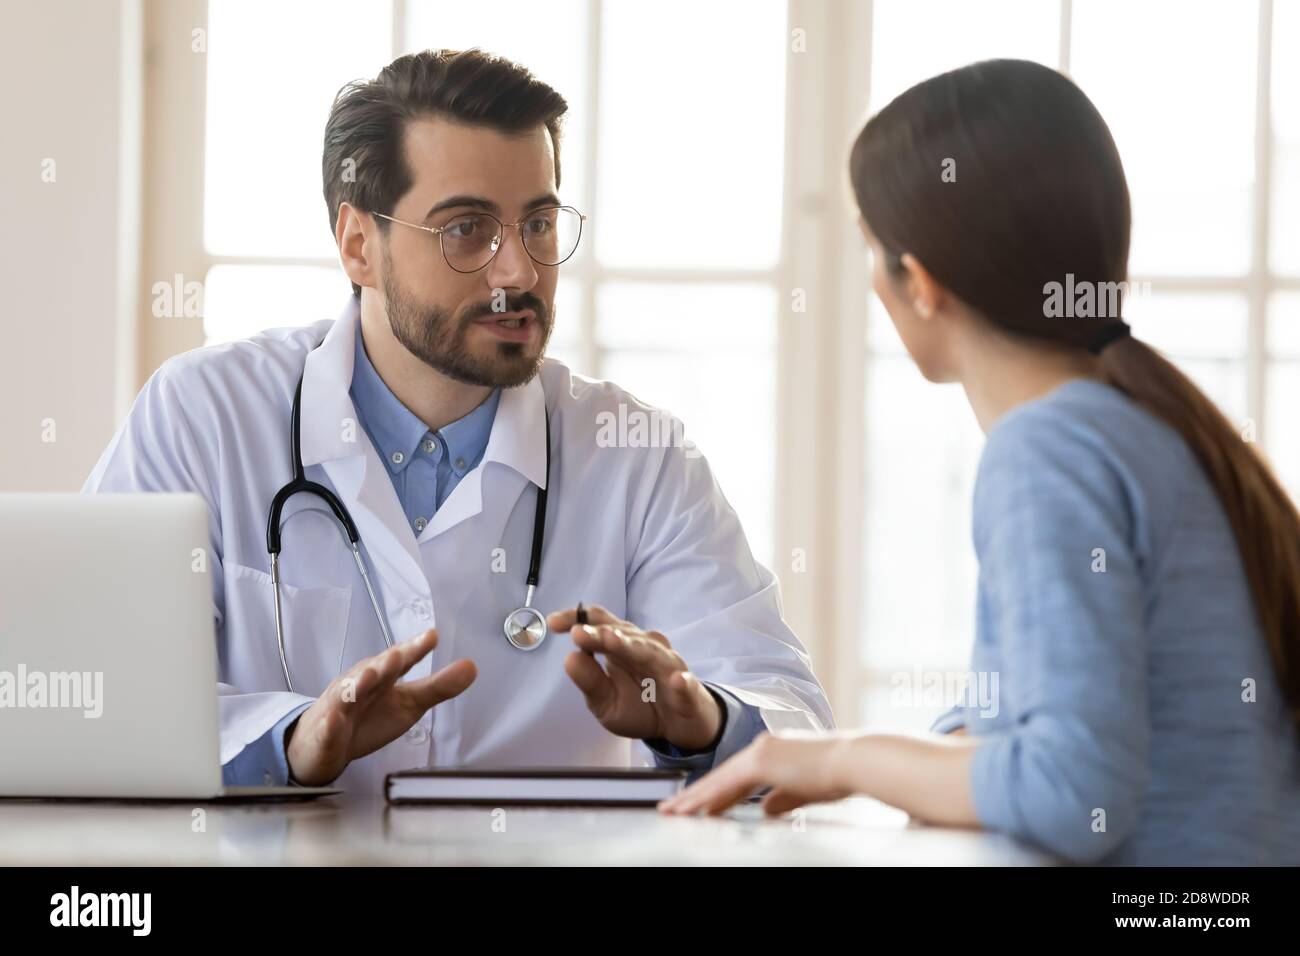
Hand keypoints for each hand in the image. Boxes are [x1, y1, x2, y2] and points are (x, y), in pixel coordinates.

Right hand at [285, 629, 475, 785]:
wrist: (323, 742)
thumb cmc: (369, 715)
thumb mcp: (410, 703)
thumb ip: (439, 686)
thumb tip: (472, 667)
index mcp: (383, 675)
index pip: (401, 659)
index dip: (414, 648)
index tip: (431, 636)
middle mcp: (360, 683)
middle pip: (374, 670)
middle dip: (385, 662)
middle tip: (397, 655)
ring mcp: (340, 706)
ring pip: (347, 694)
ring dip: (357, 684)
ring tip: (369, 676)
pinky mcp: (326, 731)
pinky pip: (327, 728)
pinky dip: (331, 723)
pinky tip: (335, 720)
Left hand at [546, 605, 721, 750]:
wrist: (678, 726)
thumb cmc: (640, 705)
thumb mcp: (605, 701)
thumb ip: (590, 681)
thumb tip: (569, 657)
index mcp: (622, 647)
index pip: (601, 625)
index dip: (579, 620)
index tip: (554, 623)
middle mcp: (645, 648)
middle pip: (624, 635)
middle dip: (601, 633)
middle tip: (580, 632)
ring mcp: (668, 668)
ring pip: (651, 653)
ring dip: (633, 647)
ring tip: (613, 642)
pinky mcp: (688, 691)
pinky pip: (686, 685)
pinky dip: (683, 683)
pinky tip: (678, 681)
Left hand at [657, 731, 853, 815]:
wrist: (853, 761)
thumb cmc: (837, 774)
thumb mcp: (804, 790)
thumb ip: (782, 798)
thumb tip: (766, 809)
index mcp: (773, 751)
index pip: (735, 776)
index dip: (713, 792)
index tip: (696, 805)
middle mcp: (762, 747)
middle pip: (720, 776)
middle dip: (694, 795)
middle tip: (671, 808)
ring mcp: (760, 752)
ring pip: (719, 779)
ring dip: (695, 798)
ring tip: (674, 812)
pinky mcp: (762, 761)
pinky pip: (729, 784)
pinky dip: (711, 798)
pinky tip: (697, 811)